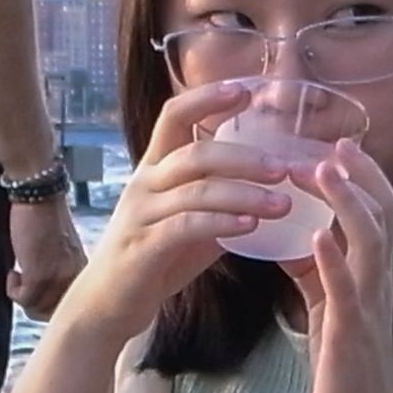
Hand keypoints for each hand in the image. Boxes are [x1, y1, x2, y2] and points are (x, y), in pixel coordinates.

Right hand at [5, 197, 85, 321]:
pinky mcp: (39, 275)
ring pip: (37, 309)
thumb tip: (45, 292)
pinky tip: (13, 273)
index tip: (36, 293)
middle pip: (54, 313)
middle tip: (23, 289)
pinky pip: (24, 300)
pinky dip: (14, 291)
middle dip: (34, 306)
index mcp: (84, 272)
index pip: (72, 306)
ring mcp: (58, 279)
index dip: (49, 305)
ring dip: (22, 296)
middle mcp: (75, 278)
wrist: (40, 196)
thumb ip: (61, 270)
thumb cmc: (46, 218)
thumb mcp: (62, 249)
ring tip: (18, 276)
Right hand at [57, 81, 301, 341]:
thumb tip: (270, 187)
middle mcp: (145, 183)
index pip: (175, 115)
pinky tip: (251, 228)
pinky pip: (186, 226)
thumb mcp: (189, 221)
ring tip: (282, 203)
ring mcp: (142, 214)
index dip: (208, 98)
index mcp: (155, 168)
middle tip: (284, 168)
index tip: (246, 89)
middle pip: (195, 152)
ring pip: (196, 190)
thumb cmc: (152, 258)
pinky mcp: (144, 247)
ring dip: (245, 194)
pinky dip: (222, 224)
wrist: (107, 304)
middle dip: (244, 156)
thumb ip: (220, 202)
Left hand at [282, 140, 392, 392]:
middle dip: (359, 175)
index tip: (338, 144)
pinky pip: (345, 289)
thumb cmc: (344, 366)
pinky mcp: (351, 331)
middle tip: (331, 144)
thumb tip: (295, 236)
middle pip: (383, 212)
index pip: (379, 210)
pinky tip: (315, 236)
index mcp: (371, 273)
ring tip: (324, 170)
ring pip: (371, 240)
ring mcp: (368, 304)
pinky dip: (333, 260)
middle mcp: (377, 281)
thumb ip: (318, 271)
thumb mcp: (329, 306)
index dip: (363, 174)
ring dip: (347, 201)